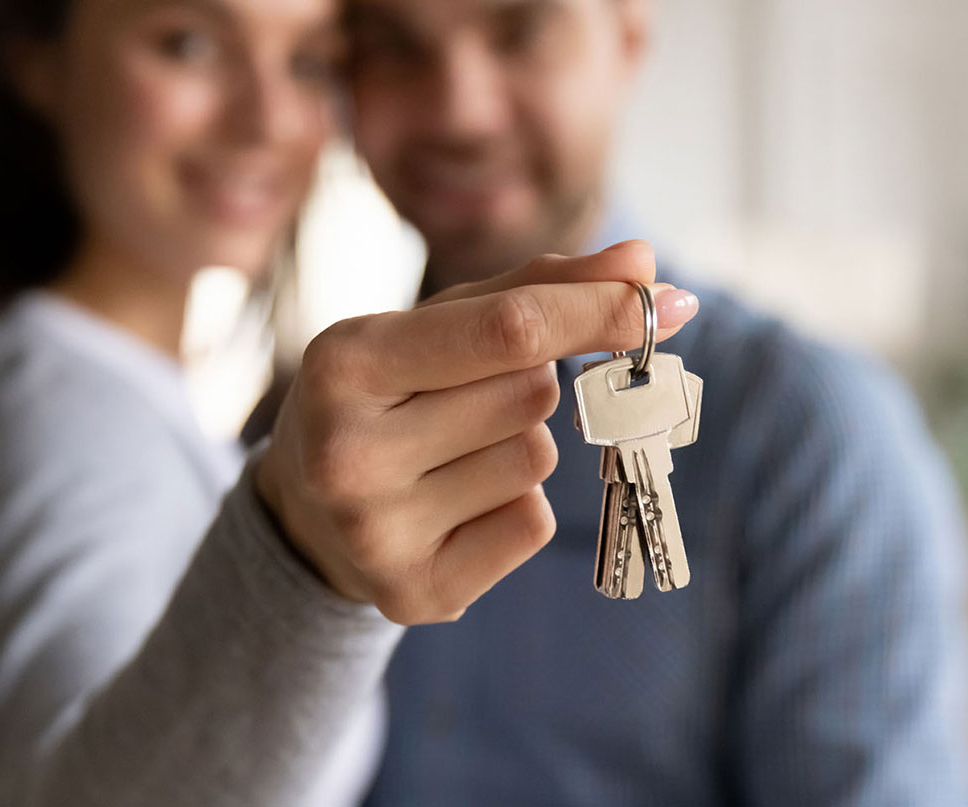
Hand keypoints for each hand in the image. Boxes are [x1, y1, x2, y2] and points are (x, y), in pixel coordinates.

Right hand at [254, 242, 699, 623]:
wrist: (306, 512)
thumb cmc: (393, 393)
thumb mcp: (440, 324)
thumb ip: (539, 287)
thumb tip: (645, 261)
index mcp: (346, 362)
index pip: (509, 329)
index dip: (595, 311)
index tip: (661, 301)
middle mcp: (349, 453)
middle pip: (531, 396)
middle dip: (529, 385)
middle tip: (466, 400)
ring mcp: (376, 533)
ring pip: (535, 462)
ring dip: (520, 449)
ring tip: (452, 457)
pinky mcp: (413, 593)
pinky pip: (531, 527)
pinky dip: (516, 511)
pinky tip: (456, 509)